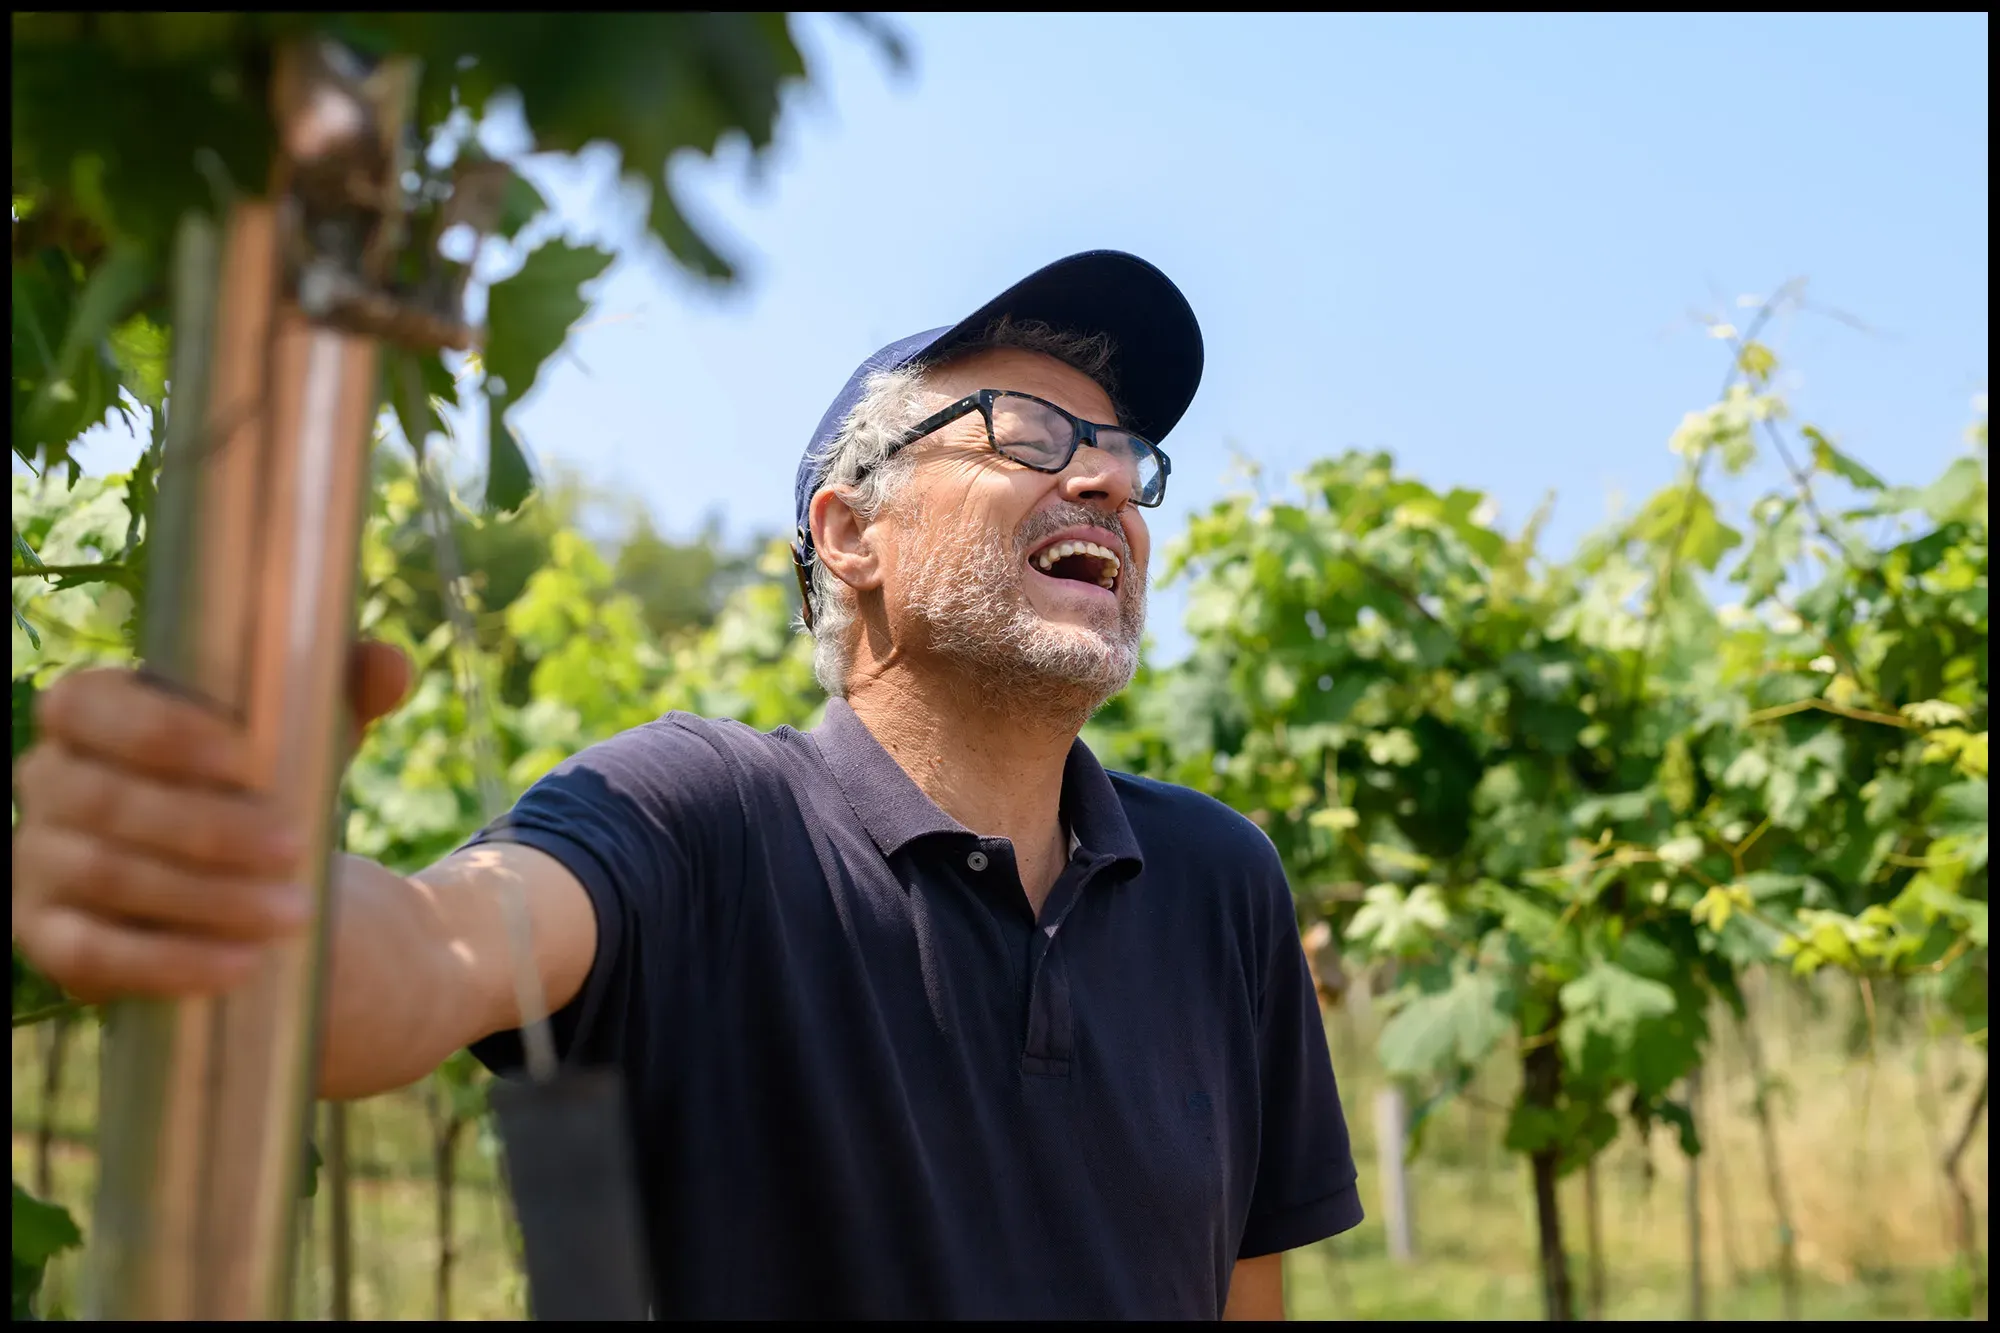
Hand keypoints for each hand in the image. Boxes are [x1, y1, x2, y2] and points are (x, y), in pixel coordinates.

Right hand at [11, 640, 411, 1002]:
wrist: (239, 876)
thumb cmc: (265, 779)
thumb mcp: (306, 731)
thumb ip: (346, 688)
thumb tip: (391, 666)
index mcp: (86, 714)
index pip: (85, 705)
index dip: (156, 729)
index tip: (250, 758)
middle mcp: (45, 782)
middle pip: (105, 799)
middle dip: (205, 826)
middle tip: (296, 845)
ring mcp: (36, 863)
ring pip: (106, 875)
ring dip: (204, 896)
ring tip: (294, 911)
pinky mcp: (48, 938)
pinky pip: (93, 954)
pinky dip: (170, 960)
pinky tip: (242, 964)